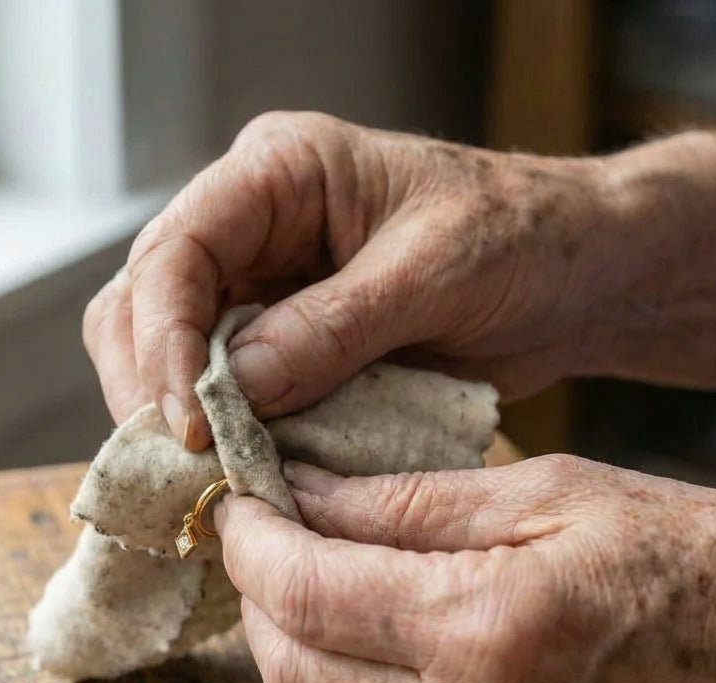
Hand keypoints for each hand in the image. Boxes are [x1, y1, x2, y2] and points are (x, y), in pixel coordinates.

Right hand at [83, 111, 715, 449]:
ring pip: (164, 354)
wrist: (572, 277)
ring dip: (176, 418)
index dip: (164, 339)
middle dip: (152, 387)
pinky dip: (220, 436)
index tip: (190, 420)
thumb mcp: (434, 272)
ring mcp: (258, 289)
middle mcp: (250, 227)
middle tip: (186, 464)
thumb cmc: (520, 241)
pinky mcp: (279, 346)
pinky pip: (219, 393)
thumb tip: (231, 390)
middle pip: (143, 305)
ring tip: (207, 476)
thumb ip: (331, 327)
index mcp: (278, 173)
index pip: (175, 251)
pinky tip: (235, 472)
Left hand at [214, 455, 715, 682]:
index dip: (251, 545)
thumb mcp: (551, 493)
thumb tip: (300, 492)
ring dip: (300, 663)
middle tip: (268, 546)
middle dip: (259, 602)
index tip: (236, 508)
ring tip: (323, 601)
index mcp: (491, 628)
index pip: (307, 591)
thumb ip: (406, 501)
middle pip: (293, 672)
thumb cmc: (691, 560)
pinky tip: (383, 668)